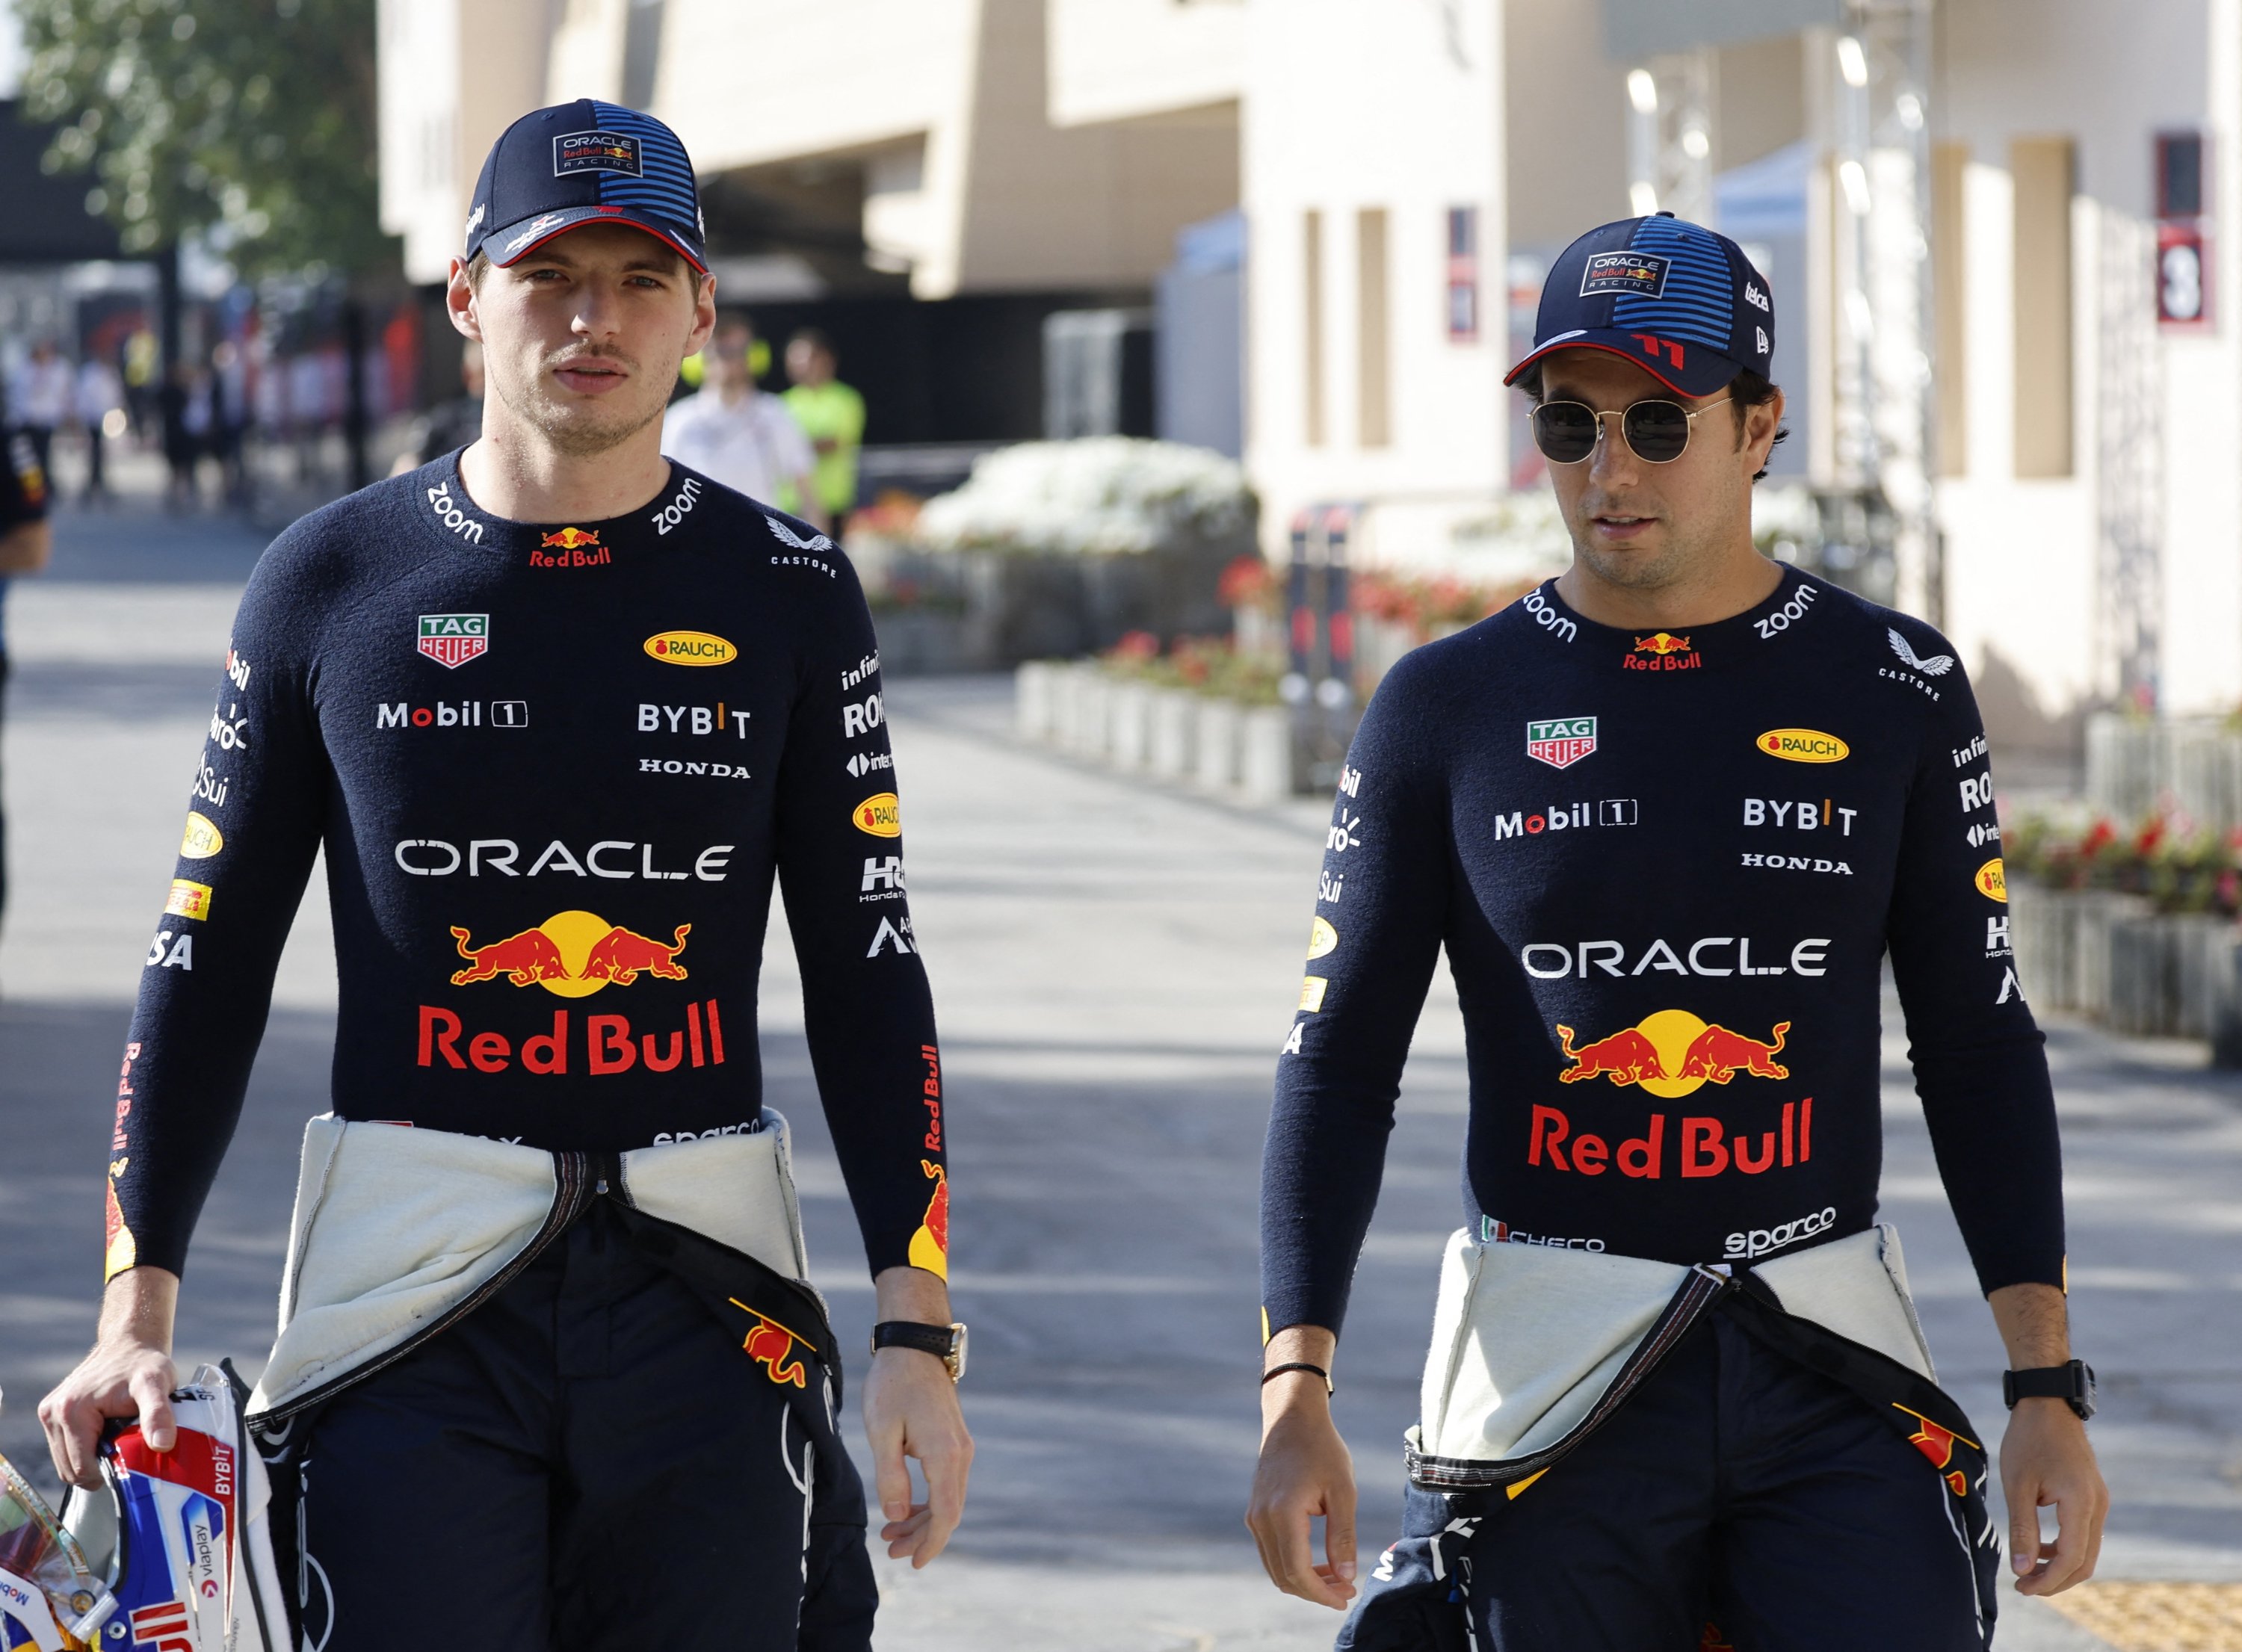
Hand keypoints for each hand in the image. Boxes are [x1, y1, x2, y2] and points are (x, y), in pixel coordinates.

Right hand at [38, 1267, 180, 1487]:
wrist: (130, 1342)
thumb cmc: (144, 1364)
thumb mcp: (157, 1386)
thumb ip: (159, 1414)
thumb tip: (163, 1445)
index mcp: (70, 1412)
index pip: (81, 1468)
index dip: (108, 1473)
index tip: (132, 1463)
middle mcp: (52, 1413)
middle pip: (69, 1469)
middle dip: (98, 1469)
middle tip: (127, 1454)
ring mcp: (49, 1413)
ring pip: (65, 1462)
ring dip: (90, 1461)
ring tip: (118, 1442)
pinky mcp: (52, 1413)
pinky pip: (65, 1448)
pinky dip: (84, 1451)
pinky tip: (107, 1436)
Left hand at [861, 1345, 972, 1565]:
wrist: (915, 1345)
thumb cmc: (894, 1384)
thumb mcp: (882, 1431)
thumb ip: (890, 1476)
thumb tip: (896, 1515)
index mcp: (945, 1455)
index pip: (946, 1514)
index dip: (931, 1543)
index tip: (913, 1564)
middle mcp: (961, 1454)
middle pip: (949, 1511)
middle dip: (922, 1537)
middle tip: (890, 1551)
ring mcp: (961, 1446)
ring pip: (948, 1497)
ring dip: (923, 1520)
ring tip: (891, 1534)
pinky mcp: (954, 1440)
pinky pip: (946, 1482)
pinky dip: (928, 1500)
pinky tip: (905, 1507)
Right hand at [1247, 1359, 1356, 1609]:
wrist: (1292, 1417)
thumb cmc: (1322, 1449)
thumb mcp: (1343, 1491)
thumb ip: (1343, 1536)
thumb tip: (1347, 1577)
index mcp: (1283, 1513)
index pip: (1297, 1572)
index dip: (1321, 1593)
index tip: (1346, 1598)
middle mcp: (1261, 1519)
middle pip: (1283, 1576)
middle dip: (1315, 1591)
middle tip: (1347, 1590)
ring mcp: (1254, 1517)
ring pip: (1275, 1568)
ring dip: (1304, 1580)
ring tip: (1337, 1577)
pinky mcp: (1255, 1513)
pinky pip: (1271, 1552)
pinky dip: (1293, 1564)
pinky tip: (1319, 1561)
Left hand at [2000, 1399, 2106, 1594]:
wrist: (2048, 1403)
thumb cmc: (2029, 1439)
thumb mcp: (2018, 1484)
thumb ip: (2022, 1528)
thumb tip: (2022, 1569)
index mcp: (2082, 1503)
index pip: (2071, 1559)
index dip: (2047, 1580)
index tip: (2020, 1587)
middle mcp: (2098, 1506)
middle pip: (2084, 1562)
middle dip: (2055, 1580)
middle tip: (2023, 1586)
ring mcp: (2099, 1501)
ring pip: (2086, 1550)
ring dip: (2060, 1566)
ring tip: (2027, 1570)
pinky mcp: (2093, 1496)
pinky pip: (2084, 1534)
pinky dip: (2064, 1547)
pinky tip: (2039, 1546)